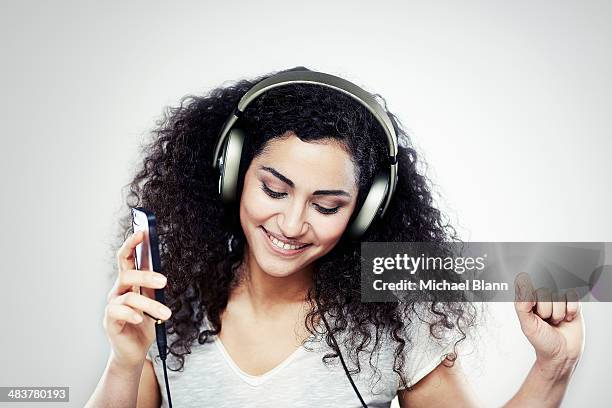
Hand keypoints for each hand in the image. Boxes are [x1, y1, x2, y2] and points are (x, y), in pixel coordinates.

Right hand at [103, 230, 171, 368]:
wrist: (135, 351)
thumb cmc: (144, 324)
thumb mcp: (153, 302)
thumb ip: (153, 287)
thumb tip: (161, 272)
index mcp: (128, 283)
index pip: (126, 258)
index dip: (131, 244)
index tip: (142, 232)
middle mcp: (117, 291)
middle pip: (127, 275)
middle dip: (146, 276)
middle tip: (164, 281)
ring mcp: (112, 306)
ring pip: (129, 297)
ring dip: (150, 305)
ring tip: (166, 314)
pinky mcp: (110, 322)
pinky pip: (117, 312)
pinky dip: (131, 314)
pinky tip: (139, 319)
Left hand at [514, 272, 584, 370]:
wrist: (562, 355)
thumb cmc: (542, 341)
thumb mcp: (527, 324)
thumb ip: (522, 304)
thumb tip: (521, 282)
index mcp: (528, 300)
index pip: (530, 288)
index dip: (535, 303)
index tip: (536, 315)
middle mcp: (542, 298)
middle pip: (545, 291)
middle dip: (546, 311)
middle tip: (546, 321)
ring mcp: (558, 299)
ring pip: (559, 295)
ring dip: (558, 313)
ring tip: (556, 322)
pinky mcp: (572, 303)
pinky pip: (572, 295)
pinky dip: (571, 310)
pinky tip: (567, 318)